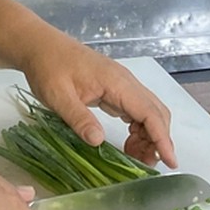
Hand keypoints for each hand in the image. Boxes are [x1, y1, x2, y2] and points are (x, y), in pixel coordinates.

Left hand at [20, 34, 177, 168]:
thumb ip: (79, 118)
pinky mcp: (112, 88)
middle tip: (145, 165)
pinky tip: (128, 143)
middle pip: (155, 113)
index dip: (163, 138)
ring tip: (135, 158)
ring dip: (148, 135)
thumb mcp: (58, 95)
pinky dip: (138, 128)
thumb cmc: (47, 66)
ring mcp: (119, 84)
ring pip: (147, 112)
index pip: (150, 112)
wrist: (38, 45)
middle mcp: (124, 82)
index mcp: (116, 82)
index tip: (171, 161)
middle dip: (158, 140)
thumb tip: (98, 141)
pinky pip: (134, 110)